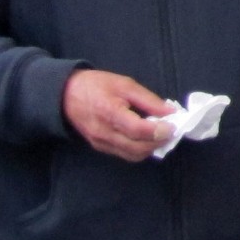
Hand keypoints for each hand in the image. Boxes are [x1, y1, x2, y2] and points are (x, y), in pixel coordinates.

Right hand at [62, 69, 176, 160]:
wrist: (66, 95)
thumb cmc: (96, 85)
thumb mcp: (124, 84)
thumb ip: (148, 99)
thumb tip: (170, 112)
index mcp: (110, 112)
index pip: (137, 130)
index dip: (158, 130)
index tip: (173, 126)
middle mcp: (104, 133)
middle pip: (137, 147)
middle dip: (158, 142)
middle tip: (171, 131)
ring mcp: (101, 143)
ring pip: (132, 155)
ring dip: (150, 148)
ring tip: (160, 135)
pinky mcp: (100, 148)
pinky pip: (124, 154)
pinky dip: (139, 149)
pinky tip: (146, 138)